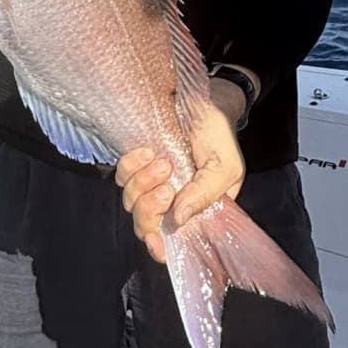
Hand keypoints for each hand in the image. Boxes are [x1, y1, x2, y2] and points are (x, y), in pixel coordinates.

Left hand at [116, 79, 246, 264]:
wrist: (205, 99)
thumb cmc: (220, 134)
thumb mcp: (225, 165)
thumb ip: (205, 193)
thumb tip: (178, 219)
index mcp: (196, 211)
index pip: (174, 242)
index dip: (160, 248)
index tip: (155, 242)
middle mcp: (172, 203)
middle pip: (146, 225)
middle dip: (150, 208)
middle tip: (167, 185)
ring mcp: (152, 185)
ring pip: (131, 202)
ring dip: (143, 183)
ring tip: (162, 161)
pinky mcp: (137, 166)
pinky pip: (122, 176)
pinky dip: (131, 166)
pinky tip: (146, 152)